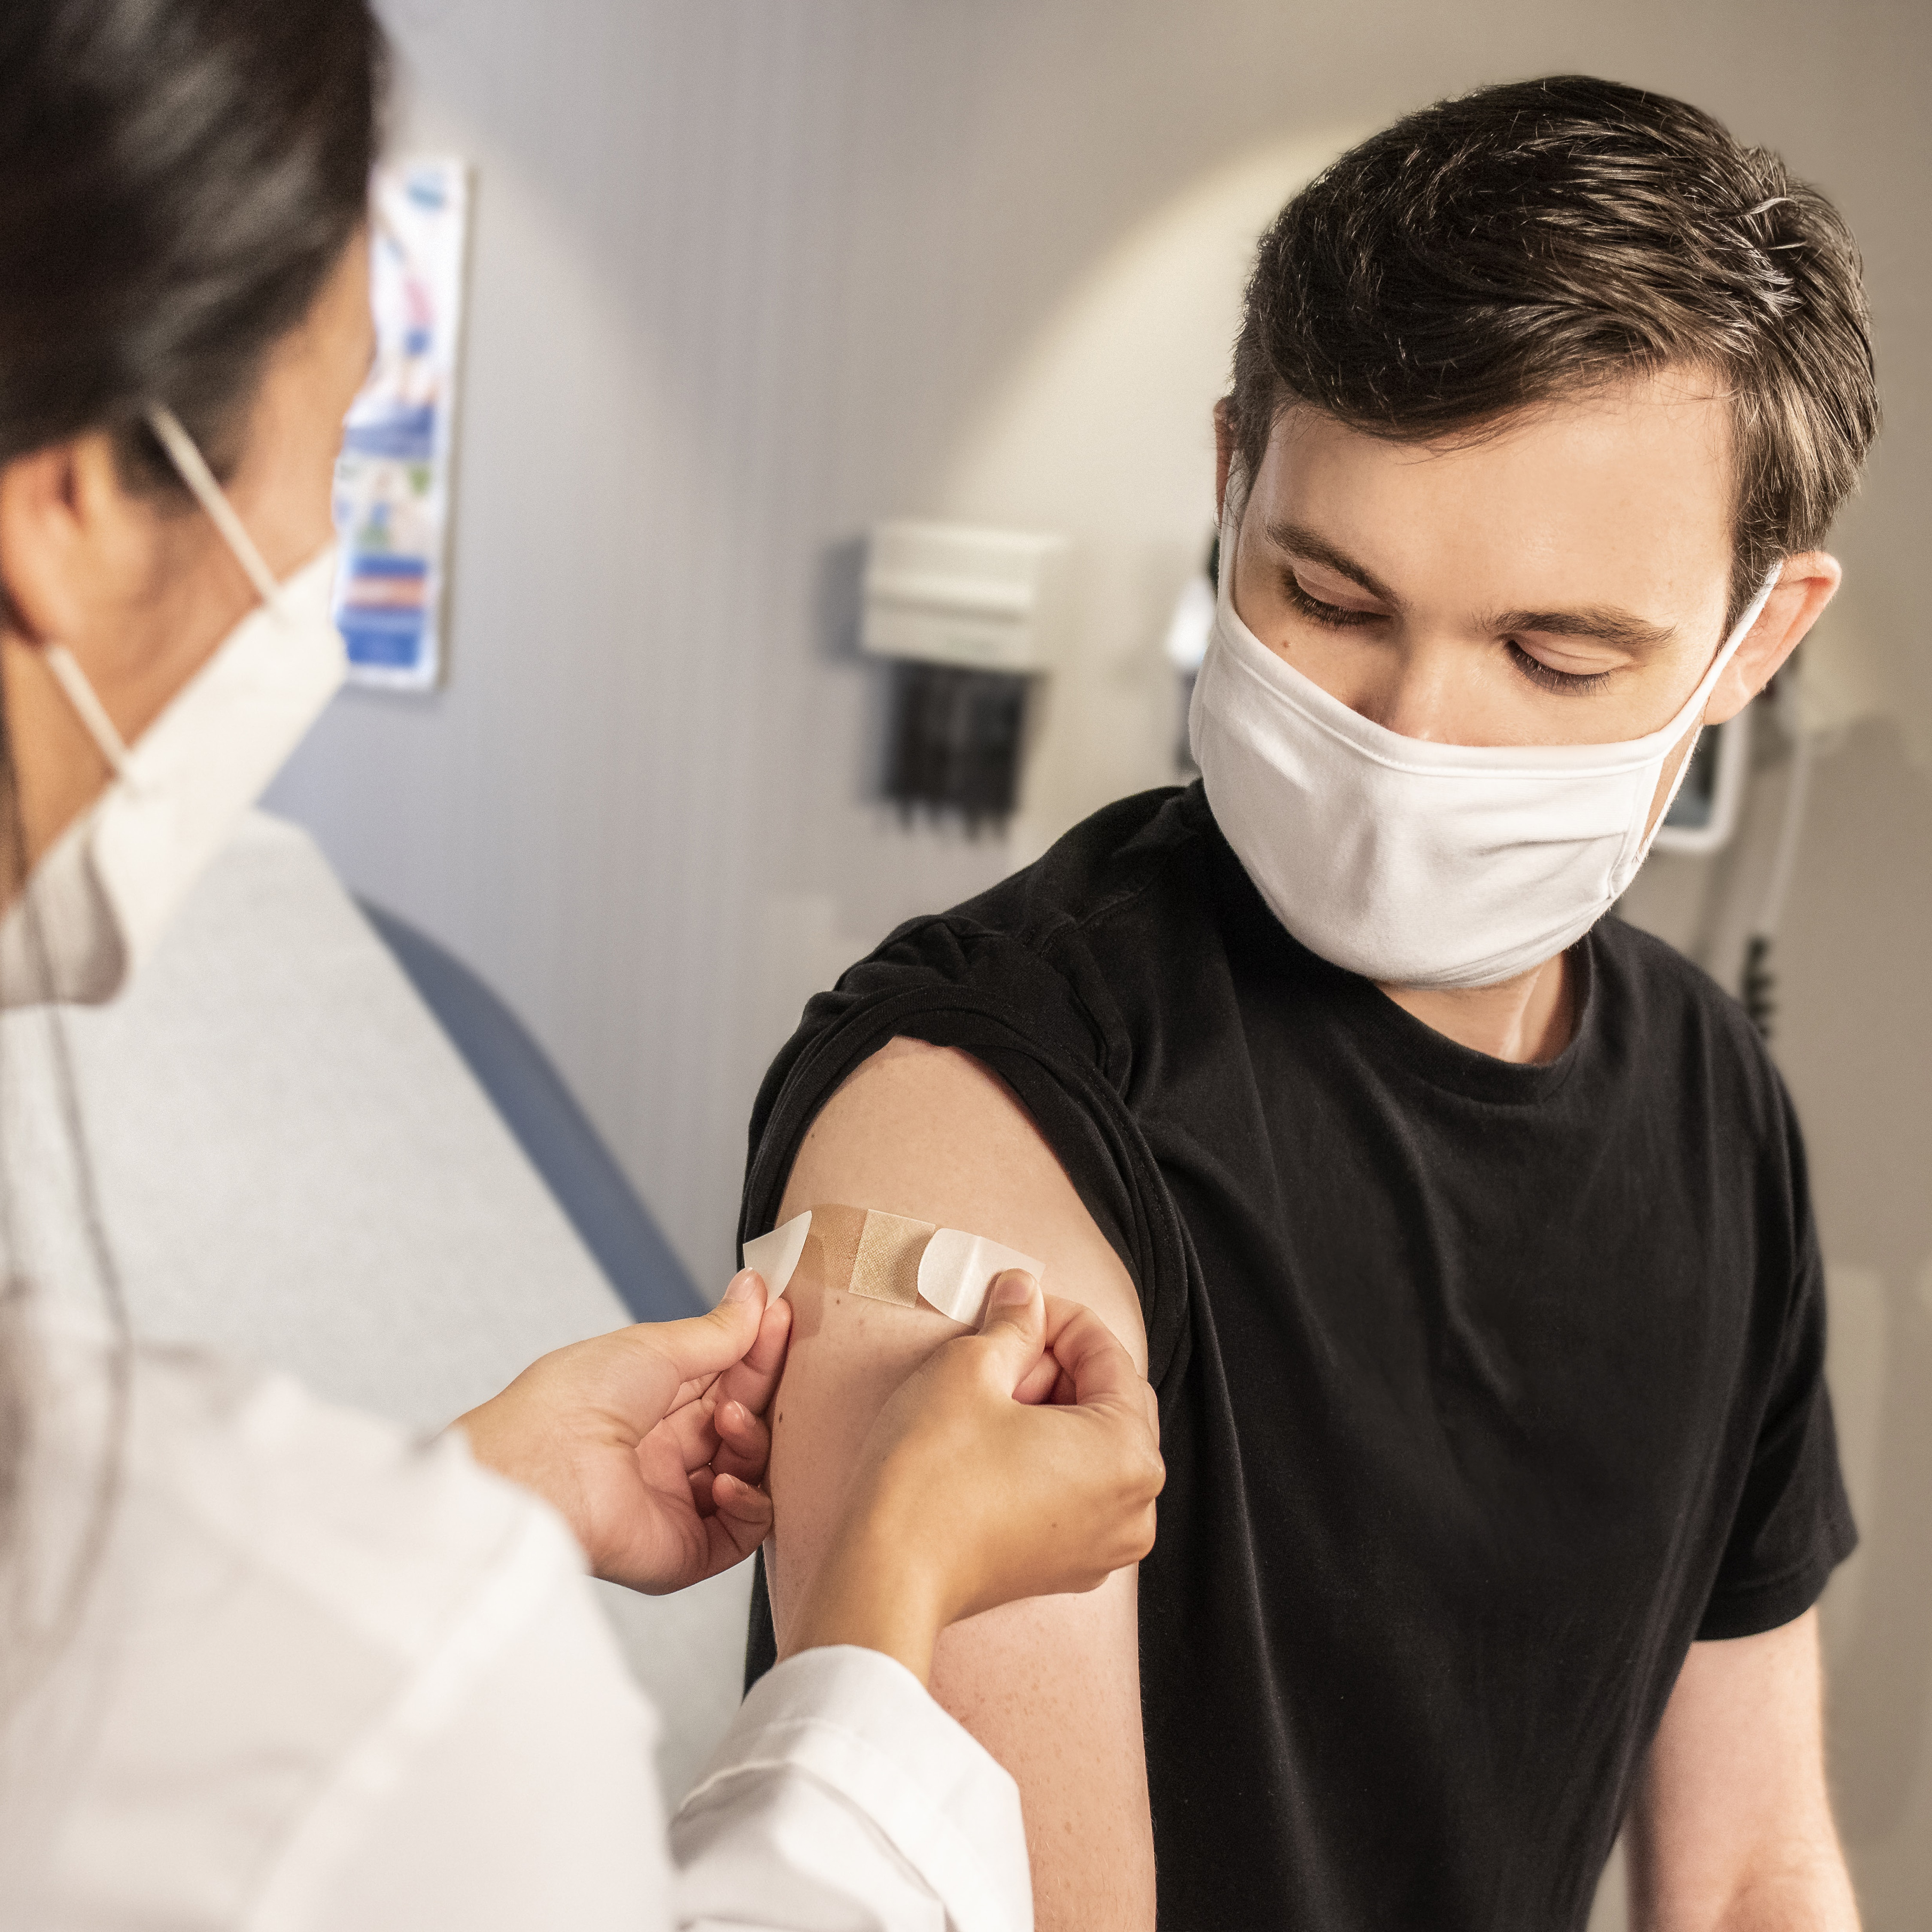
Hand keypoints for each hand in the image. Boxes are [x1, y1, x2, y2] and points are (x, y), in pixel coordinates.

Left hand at [456, 1270, 791, 1593]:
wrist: (539, 1469)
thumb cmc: (573, 1401)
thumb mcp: (655, 1347)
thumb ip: (717, 1331)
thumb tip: (754, 1293)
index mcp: (649, 1403)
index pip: (724, 1378)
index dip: (756, 1350)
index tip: (781, 1316)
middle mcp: (663, 1453)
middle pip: (742, 1422)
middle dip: (760, 1388)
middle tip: (775, 1355)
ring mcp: (675, 1502)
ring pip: (749, 1472)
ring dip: (752, 1441)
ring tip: (730, 1421)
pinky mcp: (684, 1549)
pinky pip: (742, 1531)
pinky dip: (749, 1503)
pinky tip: (726, 1480)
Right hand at [784, 1271, 1162, 1682]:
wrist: (887, 1574)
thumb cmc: (931, 1475)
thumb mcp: (969, 1368)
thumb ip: (1013, 1322)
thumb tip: (1024, 1292)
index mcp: (1129, 1454)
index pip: (1108, 1355)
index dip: (1057, 1318)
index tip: (1015, 1304)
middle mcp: (1134, 1507)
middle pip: (1108, 1403)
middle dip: (1056, 1366)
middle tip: (997, 1352)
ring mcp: (1104, 1547)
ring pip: (1091, 1447)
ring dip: (1048, 1410)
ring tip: (988, 1398)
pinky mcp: (1065, 1568)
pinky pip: (1074, 1490)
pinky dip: (1043, 1456)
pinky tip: (990, 1442)